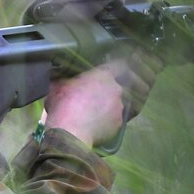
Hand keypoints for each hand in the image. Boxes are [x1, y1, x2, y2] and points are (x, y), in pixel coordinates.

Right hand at [42, 50, 163, 147]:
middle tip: (134, 81)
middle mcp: (117, 89)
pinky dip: (120, 115)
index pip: (121, 64)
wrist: (70, 132)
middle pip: (133, 81)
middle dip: (136, 80)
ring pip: (132, 99)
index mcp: (102, 75)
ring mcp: (121, 107)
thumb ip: (65, 76)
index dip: (126, 62)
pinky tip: (113, 117)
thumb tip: (59, 72)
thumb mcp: (58, 84)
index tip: (129, 61)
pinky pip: (125, 116)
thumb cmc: (63, 104)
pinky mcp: (120, 123)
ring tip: (125, 100)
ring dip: (131, 98)